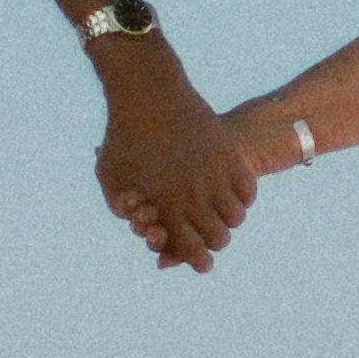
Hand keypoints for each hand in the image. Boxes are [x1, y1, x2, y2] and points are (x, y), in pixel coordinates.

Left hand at [99, 86, 253, 272]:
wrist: (149, 93)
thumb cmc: (124, 137)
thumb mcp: (110, 177)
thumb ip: (123, 210)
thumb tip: (145, 230)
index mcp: (166, 205)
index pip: (191, 250)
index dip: (197, 261)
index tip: (202, 263)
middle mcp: (195, 194)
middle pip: (219, 238)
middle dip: (212, 242)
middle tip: (208, 235)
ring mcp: (216, 174)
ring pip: (237, 217)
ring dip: (227, 219)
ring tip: (218, 212)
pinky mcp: (230, 155)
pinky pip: (248, 190)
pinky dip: (241, 197)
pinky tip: (228, 192)